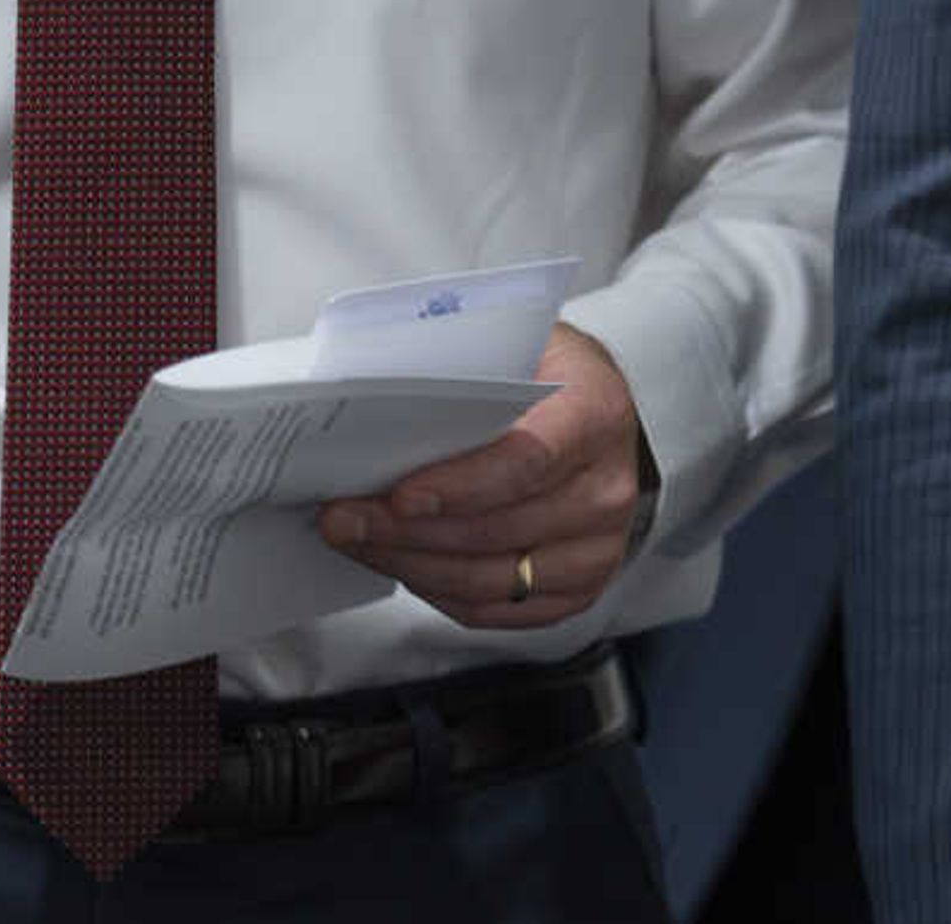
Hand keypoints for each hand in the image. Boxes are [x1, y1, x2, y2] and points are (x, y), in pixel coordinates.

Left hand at [316, 322, 646, 629]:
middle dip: (409, 530)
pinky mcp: (578, 588)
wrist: (599, 413)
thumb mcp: (517, 343)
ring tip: (357, 540)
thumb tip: (373, 392)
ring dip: (412, 563)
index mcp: (595, 413)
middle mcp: (605, 488)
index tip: (400, 496)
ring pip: (491, 578)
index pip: (528, 459)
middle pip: (498, 528)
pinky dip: (437, 590)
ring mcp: (597, 547)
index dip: (461, 486)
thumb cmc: (546, 372)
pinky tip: (398, 562)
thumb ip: (461, 368)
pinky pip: (495, 608)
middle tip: (345, 518)